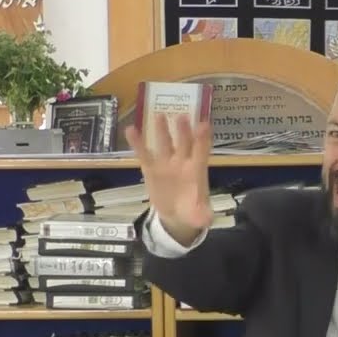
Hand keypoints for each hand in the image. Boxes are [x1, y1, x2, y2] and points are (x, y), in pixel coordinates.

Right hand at [125, 113, 212, 246]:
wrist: (176, 216)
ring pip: (164, 144)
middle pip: (184, 143)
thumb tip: (206, 221)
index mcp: (197, 171)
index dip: (203, 139)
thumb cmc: (192, 211)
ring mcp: (166, 164)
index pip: (201, 152)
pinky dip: (138, 143)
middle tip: (182, 116)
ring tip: (159, 115)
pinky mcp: (151, 169)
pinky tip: (131, 130)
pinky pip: (144, 154)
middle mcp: (182, 163)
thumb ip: (203, 216)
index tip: (204, 125)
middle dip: (183, 130)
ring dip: (162, 130)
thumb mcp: (199, 216)